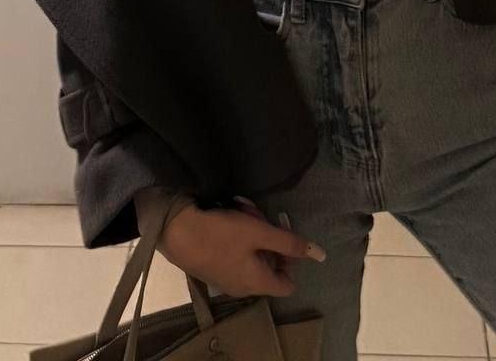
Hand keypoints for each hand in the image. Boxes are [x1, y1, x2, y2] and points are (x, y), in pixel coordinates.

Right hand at [157, 196, 325, 298]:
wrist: (175, 232)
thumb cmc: (221, 234)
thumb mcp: (260, 233)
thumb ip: (290, 243)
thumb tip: (320, 254)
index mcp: (258, 283)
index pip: (288, 283)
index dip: (292, 260)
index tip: (284, 236)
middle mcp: (243, 287)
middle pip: (270, 264)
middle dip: (270, 236)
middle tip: (259, 215)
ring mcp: (227, 278)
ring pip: (254, 253)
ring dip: (253, 229)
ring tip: (242, 209)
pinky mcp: (214, 265)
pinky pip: (237, 252)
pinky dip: (239, 233)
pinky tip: (230, 213)